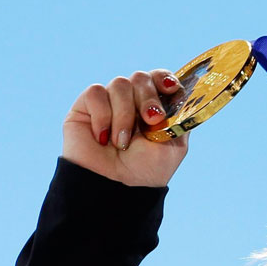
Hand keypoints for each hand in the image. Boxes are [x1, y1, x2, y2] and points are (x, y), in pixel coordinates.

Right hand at [61, 69, 189, 186]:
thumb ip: (180, 116)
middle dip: (149, 98)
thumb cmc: (145, 171)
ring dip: (125, 114)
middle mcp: (132, 101)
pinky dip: (103, 115)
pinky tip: (103, 138)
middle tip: (151, 121)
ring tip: (122, 142)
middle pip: (141, 77)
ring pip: (120, 83)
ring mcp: (109, 102)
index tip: (171, 89)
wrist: (114, 189)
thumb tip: (181, 93)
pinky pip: (96, 92)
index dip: (165, 77)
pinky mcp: (85, 107)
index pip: (160, 77)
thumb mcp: (174, 144)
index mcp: (154, 106)